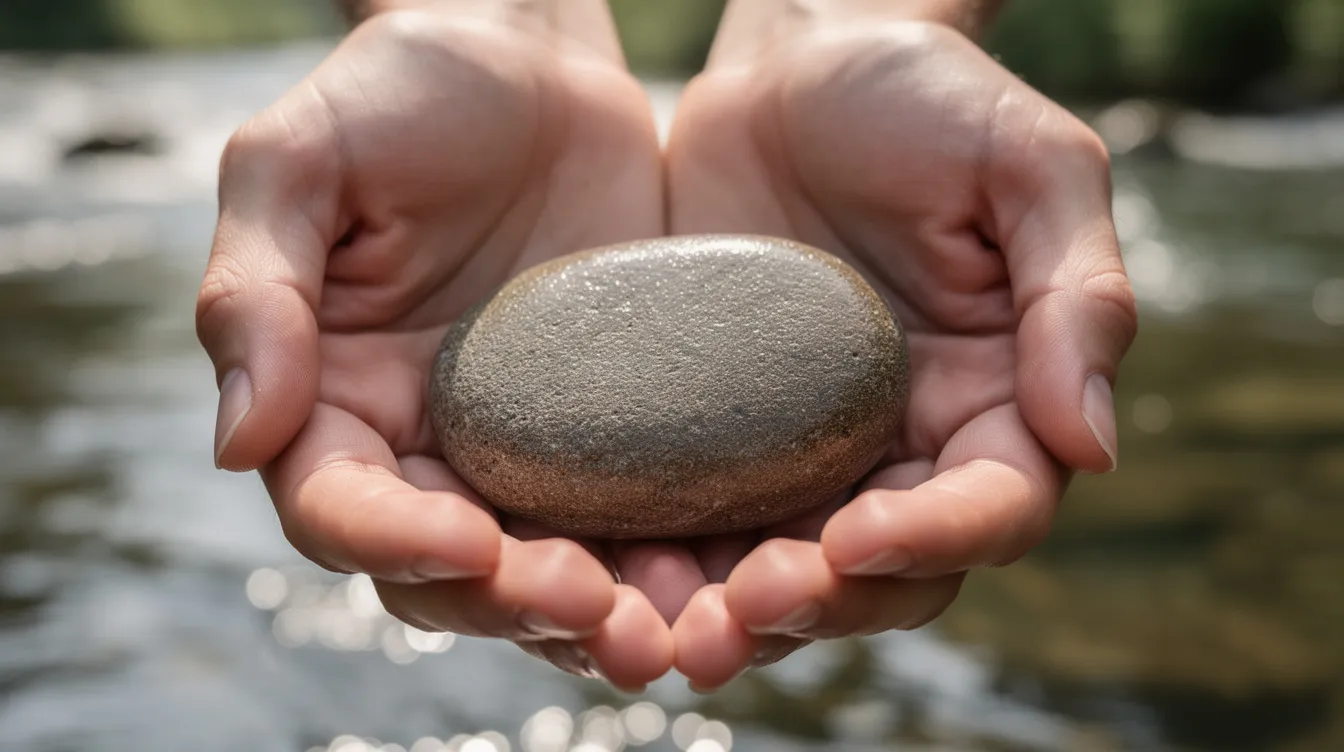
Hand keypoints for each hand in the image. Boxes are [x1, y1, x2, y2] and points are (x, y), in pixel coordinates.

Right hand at [196, 2, 669, 690]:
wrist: (529, 52)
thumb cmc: (401, 87)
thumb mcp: (297, 162)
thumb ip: (254, 292)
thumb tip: (239, 443)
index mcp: (333, 399)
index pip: (341, 509)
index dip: (393, 543)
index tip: (467, 540)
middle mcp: (424, 442)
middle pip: (447, 572)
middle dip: (511, 603)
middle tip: (590, 605)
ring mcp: (524, 444)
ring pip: (544, 569)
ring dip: (595, 615)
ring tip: (662, 626)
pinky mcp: (612, 427)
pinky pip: (633, 515)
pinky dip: (665, 557)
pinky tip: (720, 570)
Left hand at [660, 12, 1137, 688]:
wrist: (789, 63)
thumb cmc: (921, 94)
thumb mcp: (1028, 164)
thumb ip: (1078, 295)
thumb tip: (1094, 447)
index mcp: (995, 399)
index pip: (990, 507)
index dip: (935, 539)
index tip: (858, 536)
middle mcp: (903, 445)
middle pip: (884, 573)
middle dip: (823, 603)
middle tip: (748, 605)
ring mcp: (806, 449)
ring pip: (788, 571)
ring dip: (738, 613)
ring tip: (676, 627)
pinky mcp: (716, 434)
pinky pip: (699, 518)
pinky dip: (666, 559)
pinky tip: (615, 569)